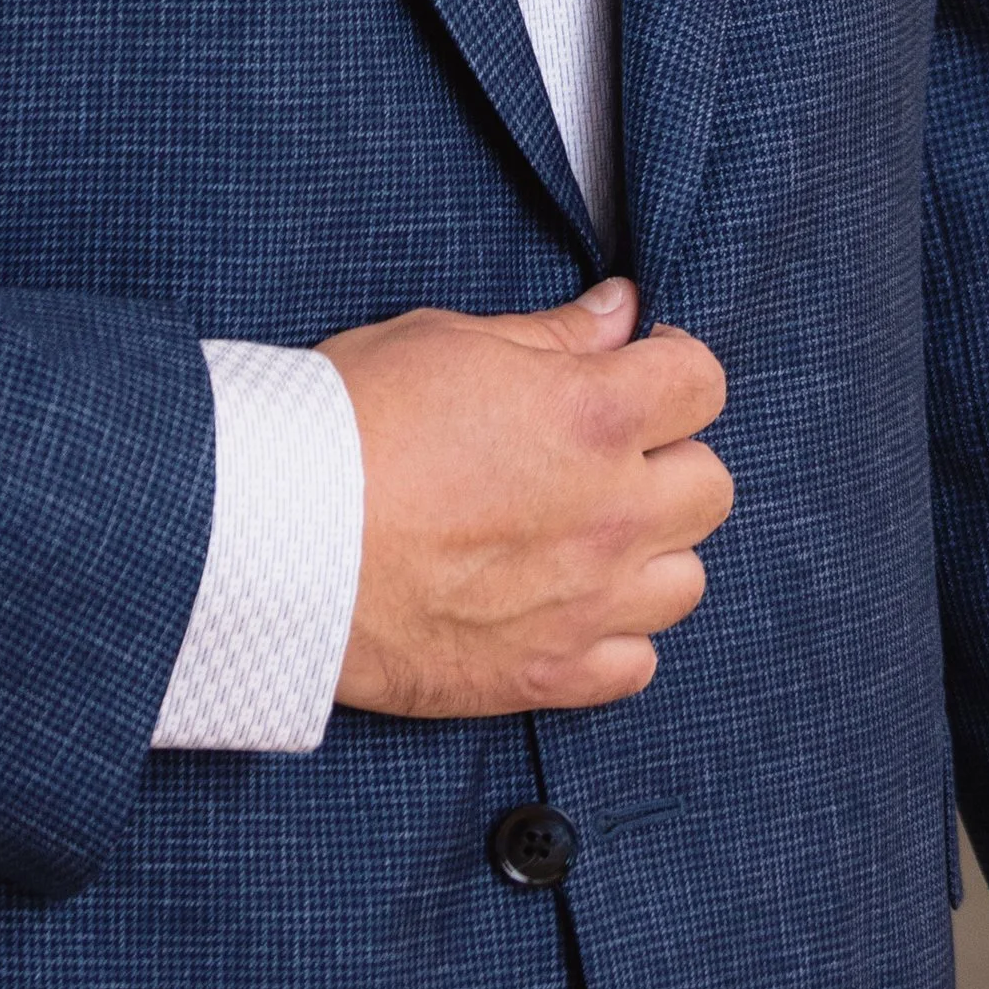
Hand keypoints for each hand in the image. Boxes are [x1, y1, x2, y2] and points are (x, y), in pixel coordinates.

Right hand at [321, 278, 731, 716]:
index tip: (641, 367)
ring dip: (649, 547)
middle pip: (711, 484)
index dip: (672, 364)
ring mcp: (589, 602)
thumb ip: (552, 335)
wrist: (277, 537)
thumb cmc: (349, 423)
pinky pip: (637, 661)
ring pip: (686, 577)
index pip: (702, 380)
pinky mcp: (552, 674)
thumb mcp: (447, 341)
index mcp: (591, 416)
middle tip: (608, 448)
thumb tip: (618, 314)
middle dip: (669, 455)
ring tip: (584, 527)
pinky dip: (613, 632)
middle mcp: (611, 513)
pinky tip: (563, 599)